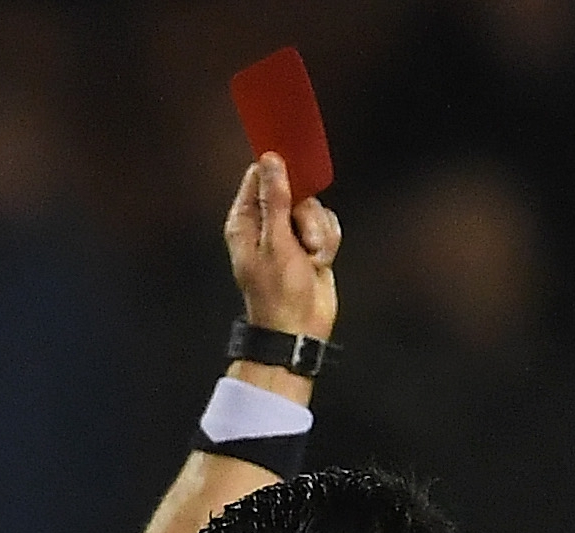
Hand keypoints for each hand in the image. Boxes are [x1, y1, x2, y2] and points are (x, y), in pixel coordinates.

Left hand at [224, 152, 339, 341]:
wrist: (299, 330)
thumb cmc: (279, 292)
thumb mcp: (276, 242)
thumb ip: (275, 200)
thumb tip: (270, 159)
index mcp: (246, 220)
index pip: (260, 177)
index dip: (280, 174)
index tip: (297, 184)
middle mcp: (266, 224)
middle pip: (295, 191)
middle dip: (307, 216)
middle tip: (305, 240)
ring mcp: (289, 234)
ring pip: (315, 209)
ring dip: (319, 234)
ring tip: (311, 259)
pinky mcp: (310, 244)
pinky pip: (327, 226)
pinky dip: (328, 244)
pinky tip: (319, 263)